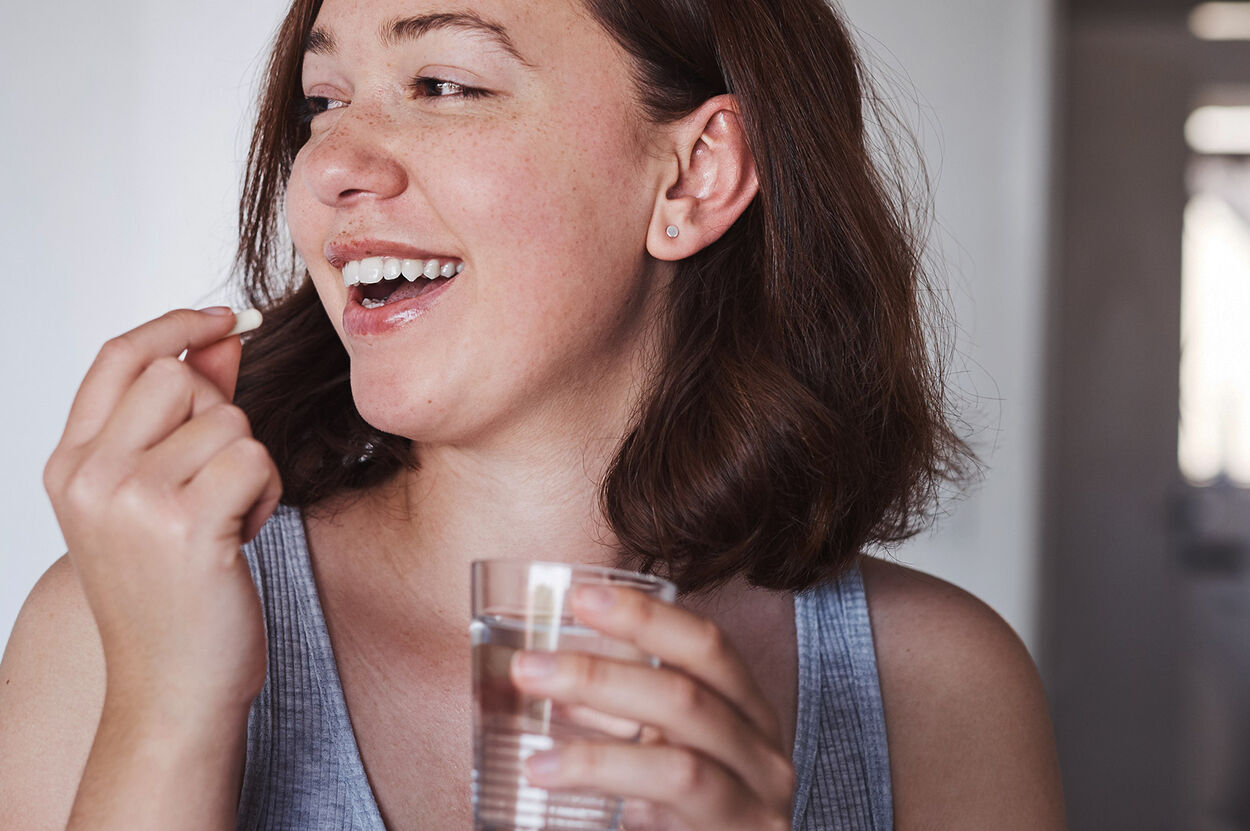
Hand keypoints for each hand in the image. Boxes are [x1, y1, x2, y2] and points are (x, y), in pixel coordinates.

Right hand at [43, 308, 280, 724]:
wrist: (171, 689)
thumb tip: (223, 332)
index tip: (226, 319)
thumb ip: (185, 411)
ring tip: (225, 520)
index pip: (118, 358)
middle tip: (216, 481)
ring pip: (228, 419)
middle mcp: (88, 475)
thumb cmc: (172, 592)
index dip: (175, 325)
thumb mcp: (159, 495)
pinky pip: (255, 458)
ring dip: (249, 466)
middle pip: (180, 375)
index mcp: (69, 465)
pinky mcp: (183, 524)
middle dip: (222, 417)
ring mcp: (130, 499)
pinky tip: (240, 536)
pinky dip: (265, 493)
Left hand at [509, 585, 794, 830]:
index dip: (647, 617)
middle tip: (528, 668)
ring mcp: (758, 804)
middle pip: (688, 693)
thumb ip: (618, 718)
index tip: (580, 597)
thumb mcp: (660, 758)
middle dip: (600, 675)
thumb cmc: (689, 822)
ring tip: (531, 752)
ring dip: (595, 748)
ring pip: (679, 758)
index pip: (707, 647)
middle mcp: (765, 754)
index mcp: (747, 714)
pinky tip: (548, 777)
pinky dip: (605, 779)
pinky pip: (672, 797)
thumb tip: (545, 676)